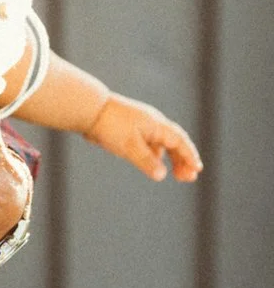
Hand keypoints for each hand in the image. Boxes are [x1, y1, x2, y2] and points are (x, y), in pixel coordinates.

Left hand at [86, 94, 201, 180]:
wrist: (89, 109)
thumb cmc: (110, 125)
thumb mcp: (129, 146)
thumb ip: (146, 161)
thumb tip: (162, 176)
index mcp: (156, 125)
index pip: (179, 141)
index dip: (189, 155)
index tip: (197, 169)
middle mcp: (152, 124)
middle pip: (174, 143)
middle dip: (183, 160)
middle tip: (189, 178)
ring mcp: (142, 126)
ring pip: (162, 144)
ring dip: (171, 159)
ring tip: (177, 175)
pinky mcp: (130, 130)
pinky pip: (150, 144)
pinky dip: (156, 155)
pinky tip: (154, 165)